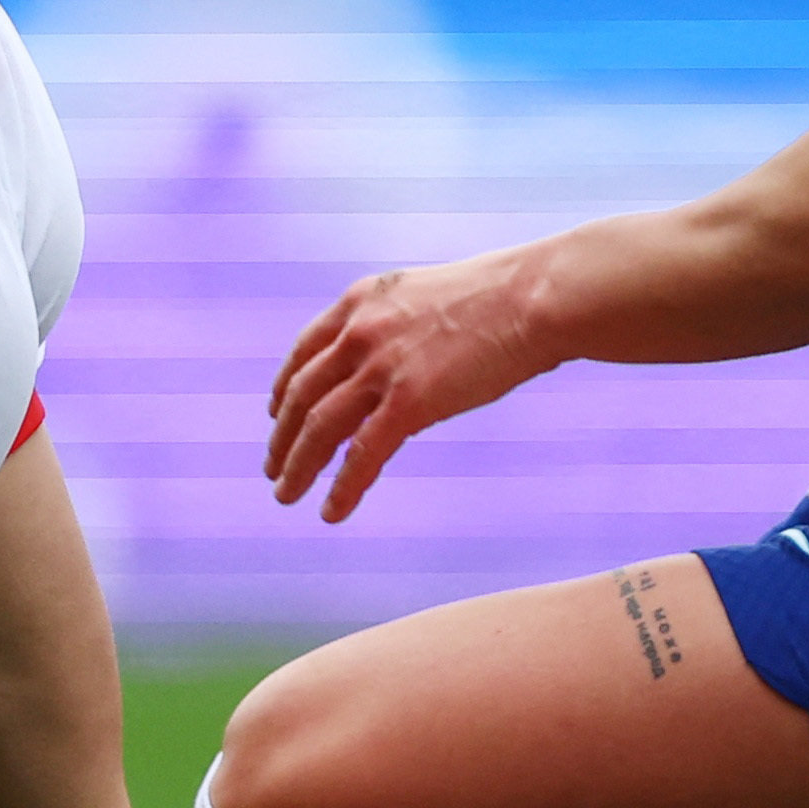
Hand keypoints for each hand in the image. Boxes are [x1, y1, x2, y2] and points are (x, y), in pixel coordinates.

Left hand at [266, 248, 555, 520]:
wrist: (535, 298)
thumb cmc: (501, 296)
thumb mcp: (426, 297)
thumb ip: (397, 326)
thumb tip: (394, 365)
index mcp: (361, 301)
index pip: (304, 351)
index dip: (283, 388)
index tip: (276, 413)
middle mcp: (359, 332)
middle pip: (301, 394)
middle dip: (282, 436)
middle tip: (273, 467)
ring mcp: (381, 367)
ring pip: (319, 427)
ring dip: (298, 466)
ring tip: (286, 494)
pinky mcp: (409, 402)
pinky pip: (362, 455)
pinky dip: (342, 487)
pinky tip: (331, 511)